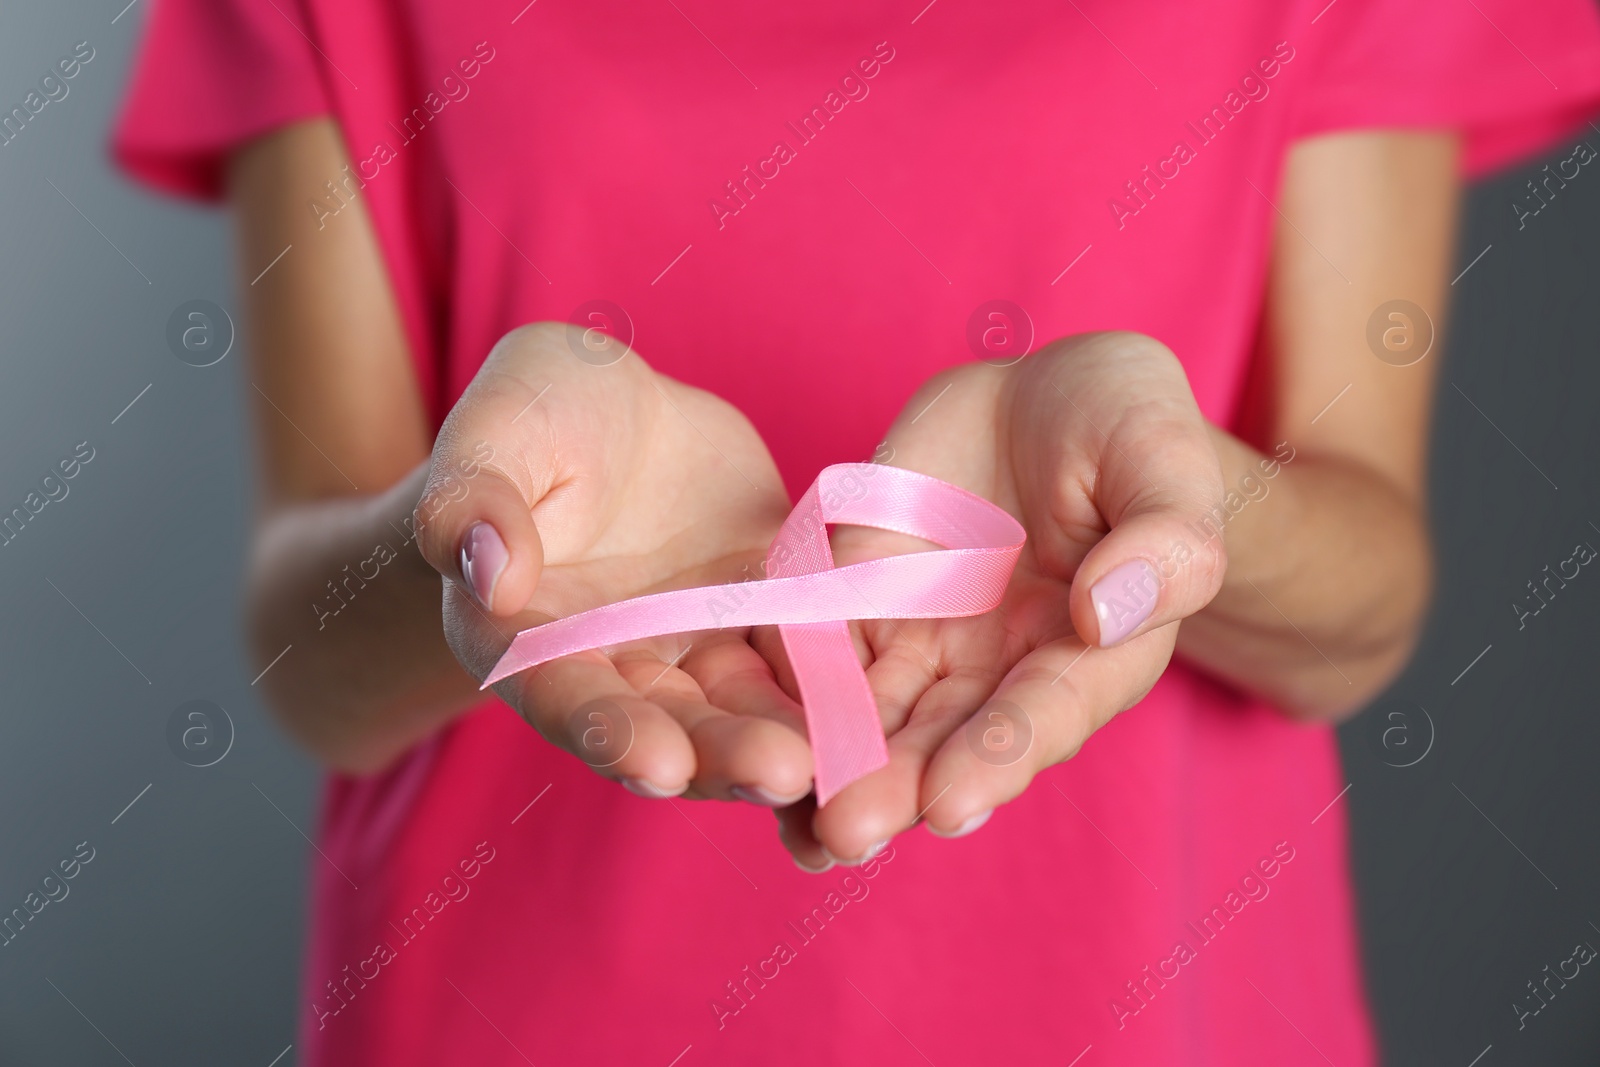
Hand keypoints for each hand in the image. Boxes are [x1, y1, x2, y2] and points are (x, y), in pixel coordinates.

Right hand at [414, 323, 813, 803]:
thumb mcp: (499, 427)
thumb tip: (488, 573)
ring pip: (738, 715)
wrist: (624, 411)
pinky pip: (798, 670)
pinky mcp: (759, 630)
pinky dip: (833, 698)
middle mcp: (612, 668)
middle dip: (719, 755)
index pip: (561, 696)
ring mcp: (691, 656)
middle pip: (663, 726)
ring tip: (838, 764)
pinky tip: (882, 719)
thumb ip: (475, 498)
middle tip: (781, 773)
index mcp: (526, 639)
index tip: (655, 762)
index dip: (607, 730)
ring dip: (784, 744)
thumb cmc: (538, 411)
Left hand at [768, 332, 1227, 868]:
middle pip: (949, 740)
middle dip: (899, 789)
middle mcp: (1003, 670)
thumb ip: (1164, 540)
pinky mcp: (864, 604)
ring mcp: (929, 643)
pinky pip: (820, 657)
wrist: (1040, 400)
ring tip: (797, 823)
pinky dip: (790, 701)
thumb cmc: (1126, 428)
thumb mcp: (1161, 460)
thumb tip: (1108, 613)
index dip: (1001, 755)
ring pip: (878, 720)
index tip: (954, 802)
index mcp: (1092, 652)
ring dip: (838, 770)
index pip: (1047, 712)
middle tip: (847, 833)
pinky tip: (751, 746)